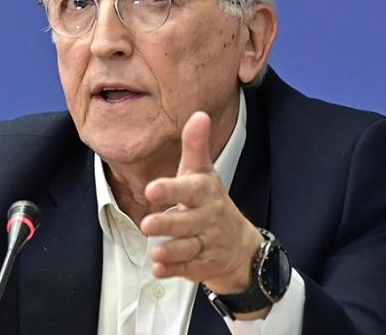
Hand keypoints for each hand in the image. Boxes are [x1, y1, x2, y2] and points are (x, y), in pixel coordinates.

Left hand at [140, 111, 263, 295]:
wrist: (238, 242)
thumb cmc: (211, 200)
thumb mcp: (203, 172)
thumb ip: (195, 146)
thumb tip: (198, 115)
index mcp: (204, 192)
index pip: (189, 189)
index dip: (172, 189)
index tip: (152, 189)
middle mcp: (206, 217)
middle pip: (188, 222)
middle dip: (169, 224)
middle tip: (148, 224)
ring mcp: (205, 242)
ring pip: (188, 248)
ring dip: (172, 250)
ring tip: (156, 252)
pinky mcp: (202, 263)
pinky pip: (188, 268)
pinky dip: (174, 270)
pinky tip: (159, 270)